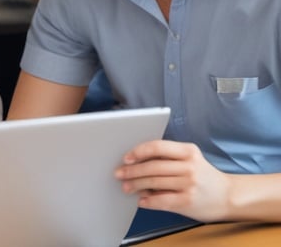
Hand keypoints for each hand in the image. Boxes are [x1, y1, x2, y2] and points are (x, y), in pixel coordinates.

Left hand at [115, 140, 231, 221]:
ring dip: (136, 185)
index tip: (126, 158)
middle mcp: (190, 166)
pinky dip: (148, 200)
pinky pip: (161, 200)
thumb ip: (168, 158)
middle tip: (119, 174)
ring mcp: (189, 184)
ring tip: (126, 187)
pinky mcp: (188, 201)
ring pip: (154, 182)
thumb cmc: (203, 176)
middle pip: (153, 166)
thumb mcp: (190, 160)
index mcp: (188, 151)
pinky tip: (141, 200)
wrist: (229, 197)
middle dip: (132, 170)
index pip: (157, 147)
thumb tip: (136, 162)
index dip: (138, 151)